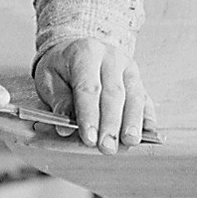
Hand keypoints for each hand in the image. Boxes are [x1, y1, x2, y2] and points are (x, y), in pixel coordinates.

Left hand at [34, 35, 153, 152]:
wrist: (76, 50)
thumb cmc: (61, 68)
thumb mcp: (49, 79)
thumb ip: (58, 102)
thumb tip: (65, 129)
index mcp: (86, 53)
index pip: (88, 88)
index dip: (89, 115)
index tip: (89, 139)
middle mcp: (111, 57)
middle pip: (114, 94)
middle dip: (111, 124)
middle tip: (107, 147)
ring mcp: (128, 67)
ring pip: (134, 96)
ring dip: (132, 122)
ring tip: (129, 142)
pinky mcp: (138, 79)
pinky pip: (145, 98)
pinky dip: (147, 116)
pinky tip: (148, 132)